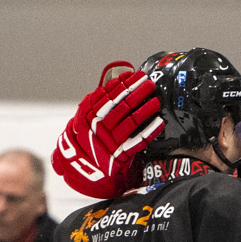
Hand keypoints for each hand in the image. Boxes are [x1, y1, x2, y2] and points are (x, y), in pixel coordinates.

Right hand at [53, 62, 162, 200]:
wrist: (81, 166)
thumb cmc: (87, 137)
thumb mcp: (84, 117)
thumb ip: (98, 100)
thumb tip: (118, 80)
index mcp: (88, 115)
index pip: (108, 95)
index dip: (124, 84)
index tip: (136, 75)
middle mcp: (99, 127)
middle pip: (121, 106)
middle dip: (137, 92)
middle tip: (149, 83)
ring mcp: (110, 141)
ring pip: (130, 122)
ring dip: (145, 110)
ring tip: (156, 100)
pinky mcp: (120, 155)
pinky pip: (138, 142)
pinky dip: (149, 131)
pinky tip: (159, 122)